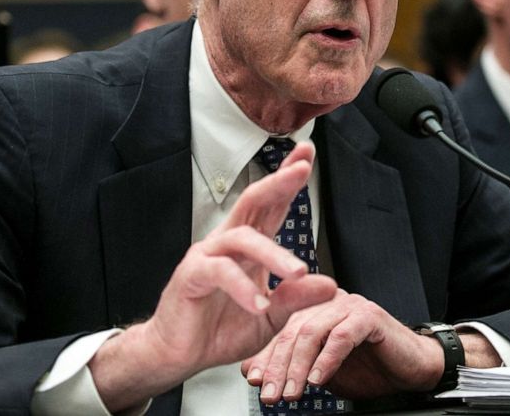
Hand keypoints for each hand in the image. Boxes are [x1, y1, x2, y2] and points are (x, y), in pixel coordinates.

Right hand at [89, 141, 336, 412]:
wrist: (180, 356)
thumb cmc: (221, 330)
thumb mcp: (271, 317)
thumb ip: (296, 299)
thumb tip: (329, 284)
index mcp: (250, 247)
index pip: (272, 205)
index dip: (288, 179)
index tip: (307, 153)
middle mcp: (228, 242)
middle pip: (253, 201)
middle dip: (278, 182)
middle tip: (301, 169)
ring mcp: (208, 255)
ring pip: (243, 238)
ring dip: (274, 253)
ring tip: (298, 272)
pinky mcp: (191, 276)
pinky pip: (220, 272)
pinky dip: (242, 289)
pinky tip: (258, 305)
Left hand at [242, 290, 447, 404]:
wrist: (412, 371)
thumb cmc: (371, 369)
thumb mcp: (321, 373)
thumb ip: (292, 367)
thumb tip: (254, 372)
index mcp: (316, 311)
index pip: (282, 331)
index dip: (266, 356)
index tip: (254, 380)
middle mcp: (330, 303)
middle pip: (294, 329)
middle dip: (278, 364)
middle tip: (271, 392)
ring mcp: (350, 306)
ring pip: (313, 331)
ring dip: (298, 365)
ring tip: (292, 391)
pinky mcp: (369, 315)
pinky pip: (342, 335)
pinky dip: (327, 358)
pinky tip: (318, 378)